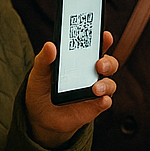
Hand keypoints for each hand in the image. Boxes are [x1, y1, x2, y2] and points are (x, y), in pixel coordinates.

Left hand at [25, 31, 117, 148]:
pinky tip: (101, 100)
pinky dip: (105, 101)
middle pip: (109, 63)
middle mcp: (91, 73)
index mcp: (80, 59)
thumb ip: (44, 58)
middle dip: (108, 62)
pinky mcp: (94, 107)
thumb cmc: (42, 87)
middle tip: (99, 64)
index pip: (95, 46)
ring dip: (106, 84)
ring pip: (110, 84)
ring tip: (95, 88)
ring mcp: (95, 90)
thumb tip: (50, 45)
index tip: (105, 36)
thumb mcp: (39, 71)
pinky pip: (105, 102)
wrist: (39, 114)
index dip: (103, 39)